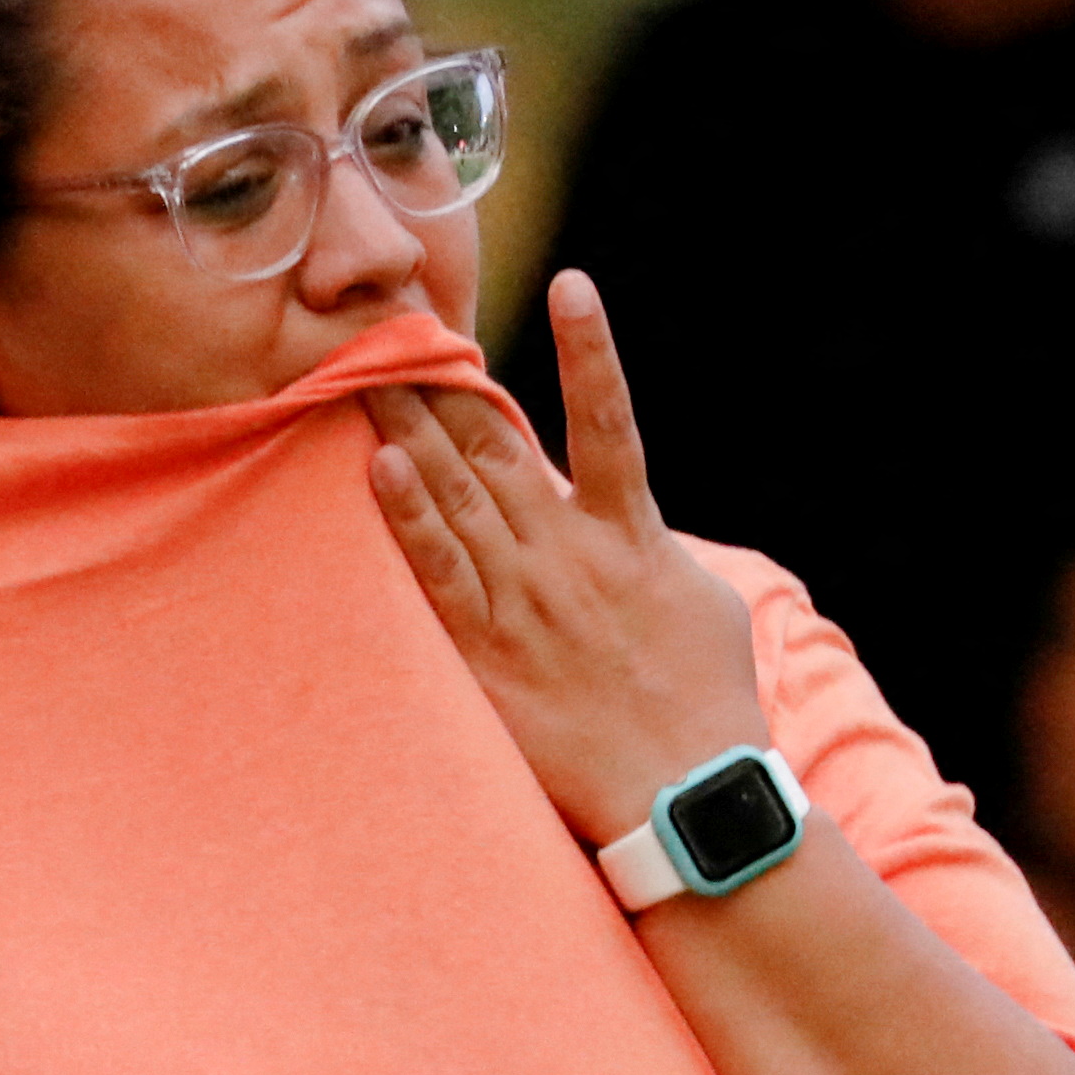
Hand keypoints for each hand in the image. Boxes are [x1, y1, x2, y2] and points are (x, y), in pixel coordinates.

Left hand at [364, 270, 767, 844]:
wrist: (684, 790)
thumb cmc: (708, 702)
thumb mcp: (706, 604)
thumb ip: (661, 550)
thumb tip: (639, 526)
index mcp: (632, 534)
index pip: (611, 421)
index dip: (592, 350)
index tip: (571, 284)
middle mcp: (571, 554)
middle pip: (499, 449)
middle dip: (450, 385)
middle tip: (400, 324)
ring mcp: (525, 601)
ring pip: (460, 496)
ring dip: (412, 430)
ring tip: (367, 372)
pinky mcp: (488, 653)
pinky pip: (440, 574)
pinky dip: (410, 518)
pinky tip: (383, 468)